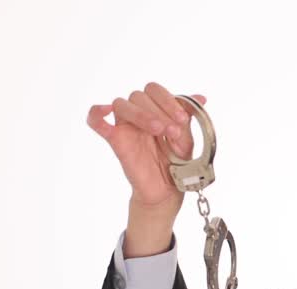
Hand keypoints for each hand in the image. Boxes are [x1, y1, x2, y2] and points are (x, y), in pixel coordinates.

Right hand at [86, 82, 205, 211]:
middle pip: (138, 96)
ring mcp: (125, 126)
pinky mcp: (115, 141)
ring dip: (141, 114)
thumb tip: (200, 97)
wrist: (169, 190)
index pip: (154, 90)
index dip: (168, 100)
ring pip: (121, 104)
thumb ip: (188, 116)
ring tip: (158, 131)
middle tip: (172, 132)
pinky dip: (96, 113)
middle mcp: (138, 114)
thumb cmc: (176, 162)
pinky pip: (96, 122)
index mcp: (155, 109)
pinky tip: (104, 111)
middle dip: (159, 111)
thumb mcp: (186, 137)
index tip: (182, 118)